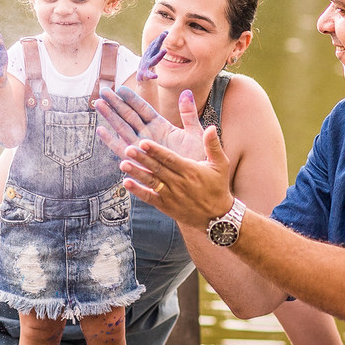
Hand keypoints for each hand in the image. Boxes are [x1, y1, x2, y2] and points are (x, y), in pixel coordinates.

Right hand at [95, 85, 206, 161]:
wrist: (198, 183)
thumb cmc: (198, 159)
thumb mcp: (195, 134)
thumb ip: (188, 114)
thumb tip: (186, 92)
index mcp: (161, 127)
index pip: (144, 109)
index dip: (132, 99)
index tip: (121, 88)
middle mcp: (149, 136)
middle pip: (129, 116)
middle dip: (116, 104)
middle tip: (104, 91)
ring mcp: (142, 149)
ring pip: (122, 129)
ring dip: (110, 117)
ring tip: (98, 104)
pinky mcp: (139, 162)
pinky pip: (122, 150)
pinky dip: (111, 141)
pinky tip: (101, 130)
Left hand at [120, 124, 235, 229]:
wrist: (218, 216)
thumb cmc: (218, 186)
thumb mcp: (221, 164)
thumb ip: (213, 145)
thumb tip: (211, 127)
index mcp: (191, 170)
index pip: (170, 158)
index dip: (156, 150)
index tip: (143, 142)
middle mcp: (179, 183)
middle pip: (157, 169)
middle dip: (142, 159)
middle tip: (128, 149)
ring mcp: (171, 196)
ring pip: (151, 182)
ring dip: (137, 173)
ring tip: (123, 164)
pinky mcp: (166, 206)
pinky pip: (149, 198)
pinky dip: (138, 191)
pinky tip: (126, 183)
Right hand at [135, 31, 166, 81]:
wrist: (141, 79)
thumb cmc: (148, 66)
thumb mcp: (152, 56)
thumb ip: (157, 48)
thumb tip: (164, 35)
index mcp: (150, 54)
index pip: (155, 44)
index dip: (159, 38)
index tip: (166, 32)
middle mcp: (147, 58)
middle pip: (154, 48)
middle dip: (159, 41)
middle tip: (164, 34)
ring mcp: (145, 66)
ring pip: (153, 60)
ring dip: (159, 55)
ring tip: (165, 50)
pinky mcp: (144, 75)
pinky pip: (148, 75)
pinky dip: (151, 75)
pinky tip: (156, 76)